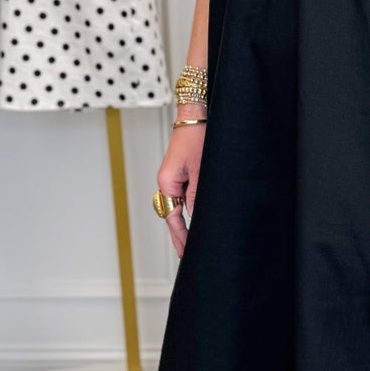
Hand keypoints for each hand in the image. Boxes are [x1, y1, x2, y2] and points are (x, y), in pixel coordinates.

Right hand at [156, 112, 205, 257]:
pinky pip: (186, 196)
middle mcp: (168, 182)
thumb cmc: (198, 136)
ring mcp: (175, 179)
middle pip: (173, 215)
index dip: (181, 237)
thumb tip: (196, 217)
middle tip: (187, 254)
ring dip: (188, 222)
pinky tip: (199, 220)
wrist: (198, 115)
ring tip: (194, 242)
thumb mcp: (202, 170)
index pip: (173, 217)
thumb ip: (197, 196)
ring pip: (180, 207)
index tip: (186, 252)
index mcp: (167, 182)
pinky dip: (192, 208)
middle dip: (181, 234)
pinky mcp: (184, 174)